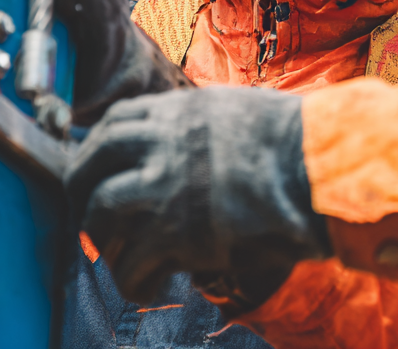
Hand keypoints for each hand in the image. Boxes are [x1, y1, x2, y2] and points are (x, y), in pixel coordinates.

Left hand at [65, 86, 331, 308]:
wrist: (318, 170)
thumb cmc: (299, 143)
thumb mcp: (244, 113)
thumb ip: (213, 125)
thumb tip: (208, 139)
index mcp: (181, 112)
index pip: (118, 119)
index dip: (99, 144)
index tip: (97, 162)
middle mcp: (164, 143)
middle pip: (93, 158)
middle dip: (80, 187)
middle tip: (88, 212)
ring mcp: (165, 186)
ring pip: (101, 208)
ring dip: (101, 235)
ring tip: (117, 255)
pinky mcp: (176, 232)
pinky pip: (131, 261)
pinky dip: (132, 280)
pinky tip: (149, 286)